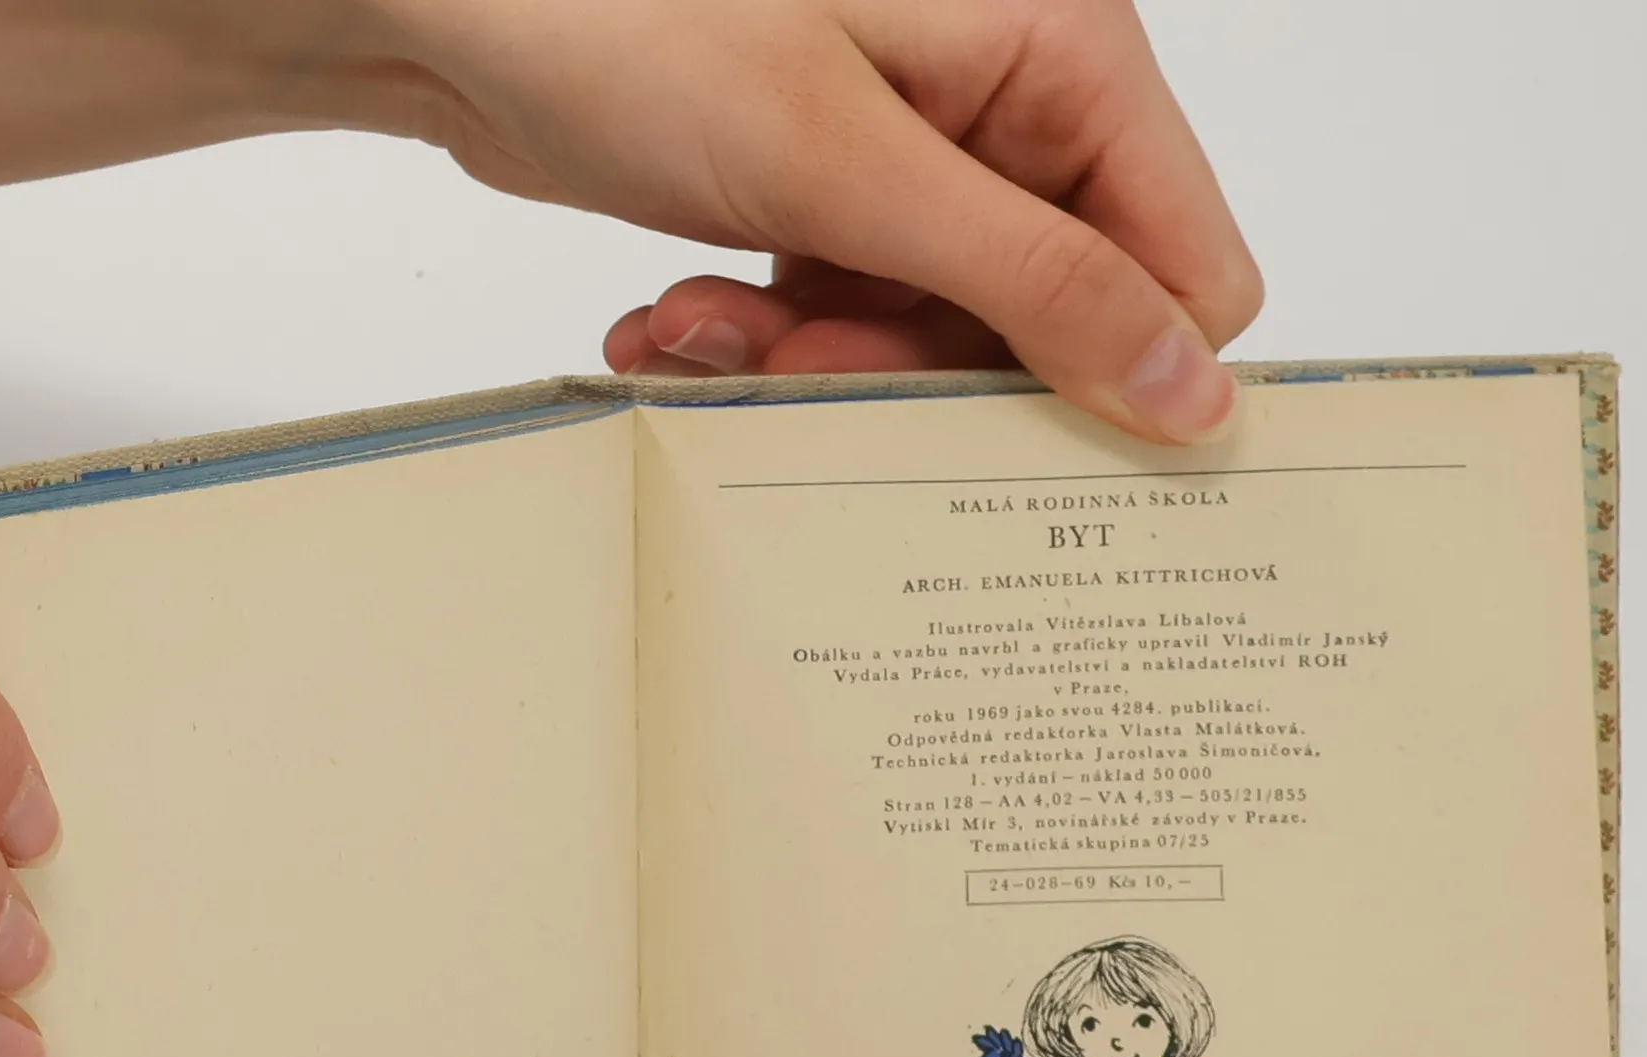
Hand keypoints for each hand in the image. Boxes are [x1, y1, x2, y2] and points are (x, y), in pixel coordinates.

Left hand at [371, 0, 1260, 441]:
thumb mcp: (846, 166)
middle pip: (1046, 322)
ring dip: (817, 366)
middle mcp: (1006, 104)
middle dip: (914, 370)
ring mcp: (916, 158)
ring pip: (934, 341)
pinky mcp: (833, 202)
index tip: (992, 424)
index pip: (1182, 268)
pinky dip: (768, 344)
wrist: (457, 0)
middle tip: (797, 366)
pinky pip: (851, 322)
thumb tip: (1189, 388)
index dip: (1111, 370)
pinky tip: (684, 321)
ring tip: (705, 331)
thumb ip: (1032, 280)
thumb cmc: (629, 15)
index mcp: (1062, 54)